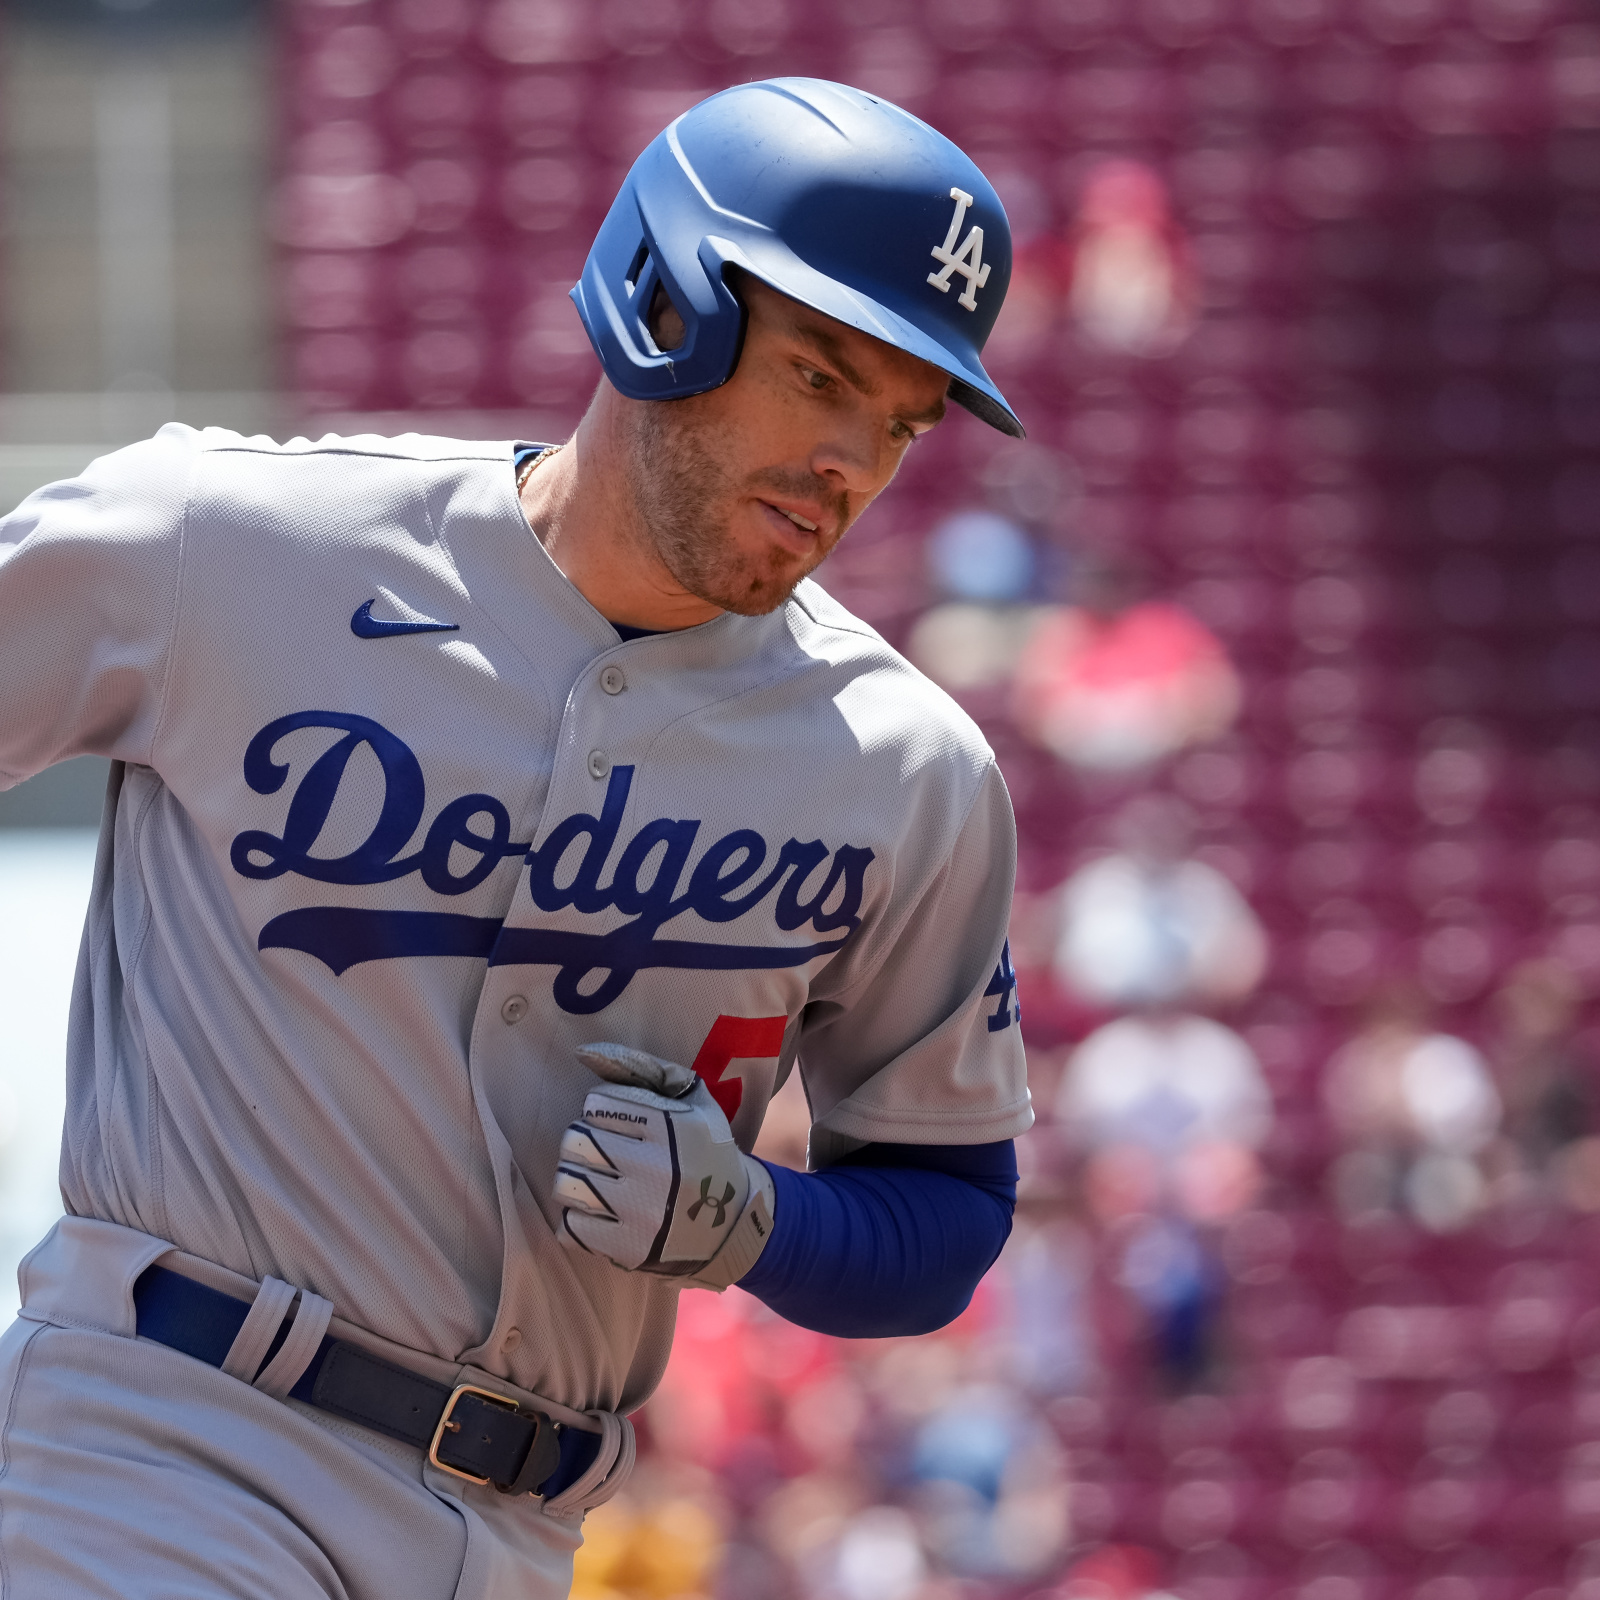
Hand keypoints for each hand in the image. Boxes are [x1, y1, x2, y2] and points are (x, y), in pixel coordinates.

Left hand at [554, 1043, 774, 1287]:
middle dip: (582, 1144)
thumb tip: (584, 1052)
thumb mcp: (691, 1099)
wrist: (732, 1222)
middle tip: (601, 1152)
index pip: (597, 1105)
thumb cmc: (703, 1150)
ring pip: (567, 1184)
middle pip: (575, 1142)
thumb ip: (642, 1068)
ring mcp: (640, 1212)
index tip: (618, 1124)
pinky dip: (578, 1217)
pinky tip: (599, 1212)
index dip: (602, 1112)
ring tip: (596, 1181)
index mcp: (671, 1127)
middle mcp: (655, 1168)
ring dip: (575, 1180)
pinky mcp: (627, 1248)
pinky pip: (569, 1226)